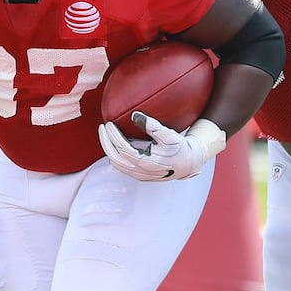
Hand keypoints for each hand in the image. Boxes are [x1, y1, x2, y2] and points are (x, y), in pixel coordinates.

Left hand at [98, 112, 224, 181]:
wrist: (188, 163)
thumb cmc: (180, 148)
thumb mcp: (170, 135)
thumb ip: (153, 126)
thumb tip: (135, 115)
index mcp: (147, 162)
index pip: (123, 149)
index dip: (113, 136)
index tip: (109, 123)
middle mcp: (141, 172)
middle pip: (115, 158)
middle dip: (106, 142)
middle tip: (103, 127)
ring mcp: (139, 175)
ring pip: (116, 163)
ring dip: (109, 149)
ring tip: (107, 134)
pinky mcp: (139, 175)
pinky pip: (121, 166)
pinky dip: (115, 155)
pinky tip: (115, 143)